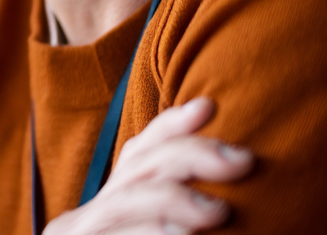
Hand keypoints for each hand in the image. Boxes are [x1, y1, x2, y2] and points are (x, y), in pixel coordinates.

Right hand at [43, 98, 252, 234]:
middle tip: (244, 162)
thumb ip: (173, 222)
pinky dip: (157, 234)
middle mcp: (82, 223)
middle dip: (190, 155)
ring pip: (128, 200)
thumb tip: (227, 192)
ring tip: (220, 212)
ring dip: (176, 200)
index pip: (138, 154)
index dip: (172, 126)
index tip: (211, 105)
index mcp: (103, 214)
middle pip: (138, 169)